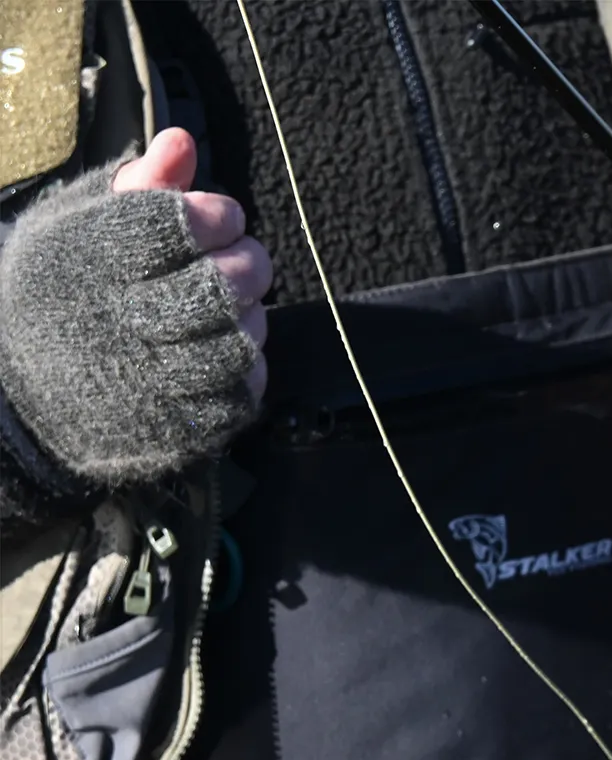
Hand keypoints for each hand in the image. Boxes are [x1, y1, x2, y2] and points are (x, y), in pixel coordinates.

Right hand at [0, 127, 270, 486]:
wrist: (24, 393)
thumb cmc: (63, 293)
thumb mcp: (79, 228)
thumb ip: (138, 185)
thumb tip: (182, 142)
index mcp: (92, 261)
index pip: (183, 223)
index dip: (216, 215)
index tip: (214, 218)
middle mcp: (120, 320)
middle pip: (227, 280)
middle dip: (246, 263)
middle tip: (233, 261)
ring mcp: (152, 380)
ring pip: (243, 336)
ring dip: (248, 317)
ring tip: (221, 310)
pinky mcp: (178, 425)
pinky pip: (245, 387)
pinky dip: (246, 367)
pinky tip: (218, 351)